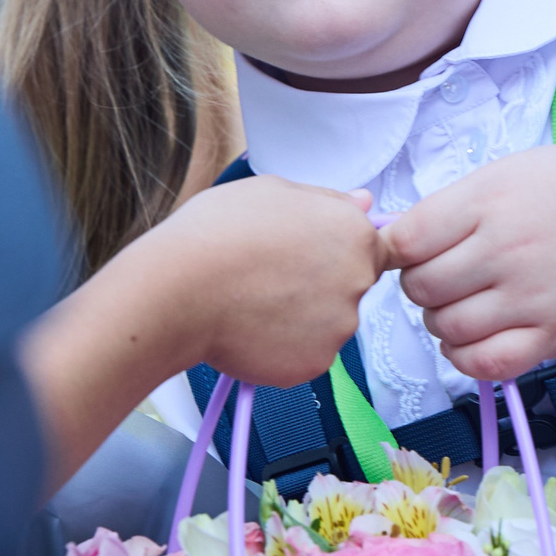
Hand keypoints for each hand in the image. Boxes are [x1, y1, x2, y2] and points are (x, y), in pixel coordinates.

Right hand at [146, 175, 389, 386]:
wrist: (178, 290)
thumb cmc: (216, 233)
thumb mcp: (272, 190)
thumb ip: (325, 199)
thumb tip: (363, 203)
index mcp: (354, 234)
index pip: (376, 248)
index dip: (341, 253)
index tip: (314, 258)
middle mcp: (357, 282)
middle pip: (350, 287)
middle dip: (320, 285)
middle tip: (271, 277)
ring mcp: (338, 328)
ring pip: (327, 324)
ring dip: (301, 319)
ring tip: (253, 302)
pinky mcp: (314, 364)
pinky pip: (305, 355)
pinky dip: (283, 348)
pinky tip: (251, 329)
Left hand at [383, 146, 555, 382]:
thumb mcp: (518, 171)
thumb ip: (460, 201)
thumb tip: (400, 236)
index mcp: (491, 200)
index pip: (407, 239)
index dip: (397, 250)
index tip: (410, 252)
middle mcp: (506, 249)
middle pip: (421, 287)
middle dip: (422, 286)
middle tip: (446, 279)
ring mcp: (530, 297)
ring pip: (445, 328)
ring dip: (443, 323)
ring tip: (466, 306)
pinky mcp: (552, 336)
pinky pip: (482, 363)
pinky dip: (466, 357)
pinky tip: (477, 339)